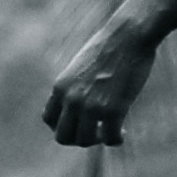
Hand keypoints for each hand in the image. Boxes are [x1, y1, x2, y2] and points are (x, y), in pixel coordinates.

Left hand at [42, 18, 160, 149]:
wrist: (128, 36)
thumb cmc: (108, 48)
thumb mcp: (80, 67)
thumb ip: (74, 87)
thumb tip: (78, 107)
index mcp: (60, 87)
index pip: (48, 119)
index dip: (63, 126)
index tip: (78, 123)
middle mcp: (71, 99)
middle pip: (63, 137)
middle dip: (78, 138)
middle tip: (94, 132)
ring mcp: (91, 106)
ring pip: (85, 141)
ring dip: (98, 140)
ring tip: (110, 132)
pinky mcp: (113, 109)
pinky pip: (110, 138)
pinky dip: (116, 140)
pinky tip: (123, 133)